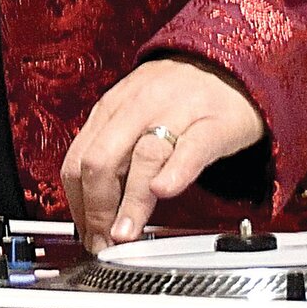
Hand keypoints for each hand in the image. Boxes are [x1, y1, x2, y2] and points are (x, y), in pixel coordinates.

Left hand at [61, 58, 264, 253]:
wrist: (229, 64)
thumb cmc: (178, 94)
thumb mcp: (134, 113)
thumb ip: (114, 151)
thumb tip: (91, 207)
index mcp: (113, 107)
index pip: (79, 158)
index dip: (77, 203)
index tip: (85, 234)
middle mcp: (139, 106)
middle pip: (102, 159)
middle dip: (97, 208)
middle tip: (103, 243)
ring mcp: (177, 111)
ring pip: (143, 157)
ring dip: (130, 203)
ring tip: (124, 234)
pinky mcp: (215, 121)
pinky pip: (192, 147)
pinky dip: (176, 171)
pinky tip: (164, 192)